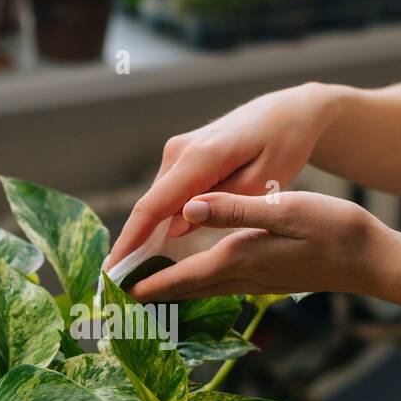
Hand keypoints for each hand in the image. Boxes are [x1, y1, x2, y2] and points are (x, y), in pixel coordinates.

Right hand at [106, 82, 344, 268]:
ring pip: (157, 203)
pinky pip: (166, 195)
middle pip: (148, 208)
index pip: (153, 206)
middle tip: (120, 289)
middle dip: (131, 247)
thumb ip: (223, 207)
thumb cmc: (284, 144)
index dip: (130, 242)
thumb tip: (174, 230)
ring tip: (134, 277)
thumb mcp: (265, 179)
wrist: (286, 112)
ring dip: (144, 237)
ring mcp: (177, 152)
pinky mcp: (181, 158)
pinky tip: (153, 251)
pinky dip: (160, 222)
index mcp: (200, 157)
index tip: (113, 274)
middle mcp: (179, 152)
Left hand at [129, 191, 400, 302]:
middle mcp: (241, 276)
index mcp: (238, 258)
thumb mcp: (284, 210)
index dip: (146, 282)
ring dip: (172, 290)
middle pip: (185, 289)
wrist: (374, 260)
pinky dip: (196, 283)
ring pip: (201, 288)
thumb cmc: (335, 230)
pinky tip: (193, 276)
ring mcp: (255, 281)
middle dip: (151, 293)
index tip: (114, 290)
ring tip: (144, 289)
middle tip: (117, 297)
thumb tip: (189, 209)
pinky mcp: (268, 278)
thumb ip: (234, 210)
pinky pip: (219, 284)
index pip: (180, 276)